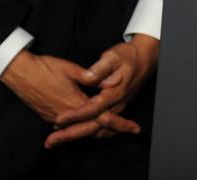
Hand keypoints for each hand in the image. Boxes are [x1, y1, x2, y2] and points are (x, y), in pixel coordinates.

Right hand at [0, 50, 139, 144]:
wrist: (20, 73)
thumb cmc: (45, 68)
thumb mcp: (71, 69)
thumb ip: (93, 76)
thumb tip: (114, 80)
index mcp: (74, 103)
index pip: (102, 117)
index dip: (120, 122)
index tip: (134, 127)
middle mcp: (65, 116)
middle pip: (94, 128)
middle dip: (114, 129)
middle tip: (131, 130)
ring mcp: (55, 118)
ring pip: (82, 129)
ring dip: (99, 129)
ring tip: (116, 129)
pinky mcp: (49, 116)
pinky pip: (70, 127)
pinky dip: (83, 127)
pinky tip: (90, 124)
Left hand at [44, 34, 158, 147]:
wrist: (145, 58)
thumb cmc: (128, 56)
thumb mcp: (113, 56)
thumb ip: (100, 68)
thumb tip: (88, 78)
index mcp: (114, 93)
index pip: (92, 109)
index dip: (76, 115)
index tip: (59, 119)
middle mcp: (116, 105)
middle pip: (93, 126)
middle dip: (71, 135)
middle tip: (51, 142)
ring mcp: (117, 109)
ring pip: (97, 131)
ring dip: (77, 137)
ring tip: (57, 141)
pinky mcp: (115, 109)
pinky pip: (102, 129)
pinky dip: (87, 134)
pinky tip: (74, 134)